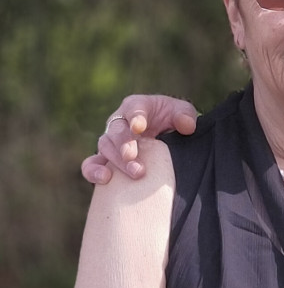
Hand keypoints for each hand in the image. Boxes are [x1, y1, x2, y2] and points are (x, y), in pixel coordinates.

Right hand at [81, 95, 198, 183]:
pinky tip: (104, 180)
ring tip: (136, 174)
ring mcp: (111, 142)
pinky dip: (93, 171)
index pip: (134, 109)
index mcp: (136, 107)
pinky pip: (92, 164)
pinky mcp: (106, 160)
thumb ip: (185, 115)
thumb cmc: (172, 119)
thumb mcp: (182, 112)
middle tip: (133, 158)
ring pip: (105, 148)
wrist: (165, 135)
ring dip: (117, 162)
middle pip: (116, 131)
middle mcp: (119, 123)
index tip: (140, 127)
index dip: (136, 117)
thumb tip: (187, 126)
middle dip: (124, 145)